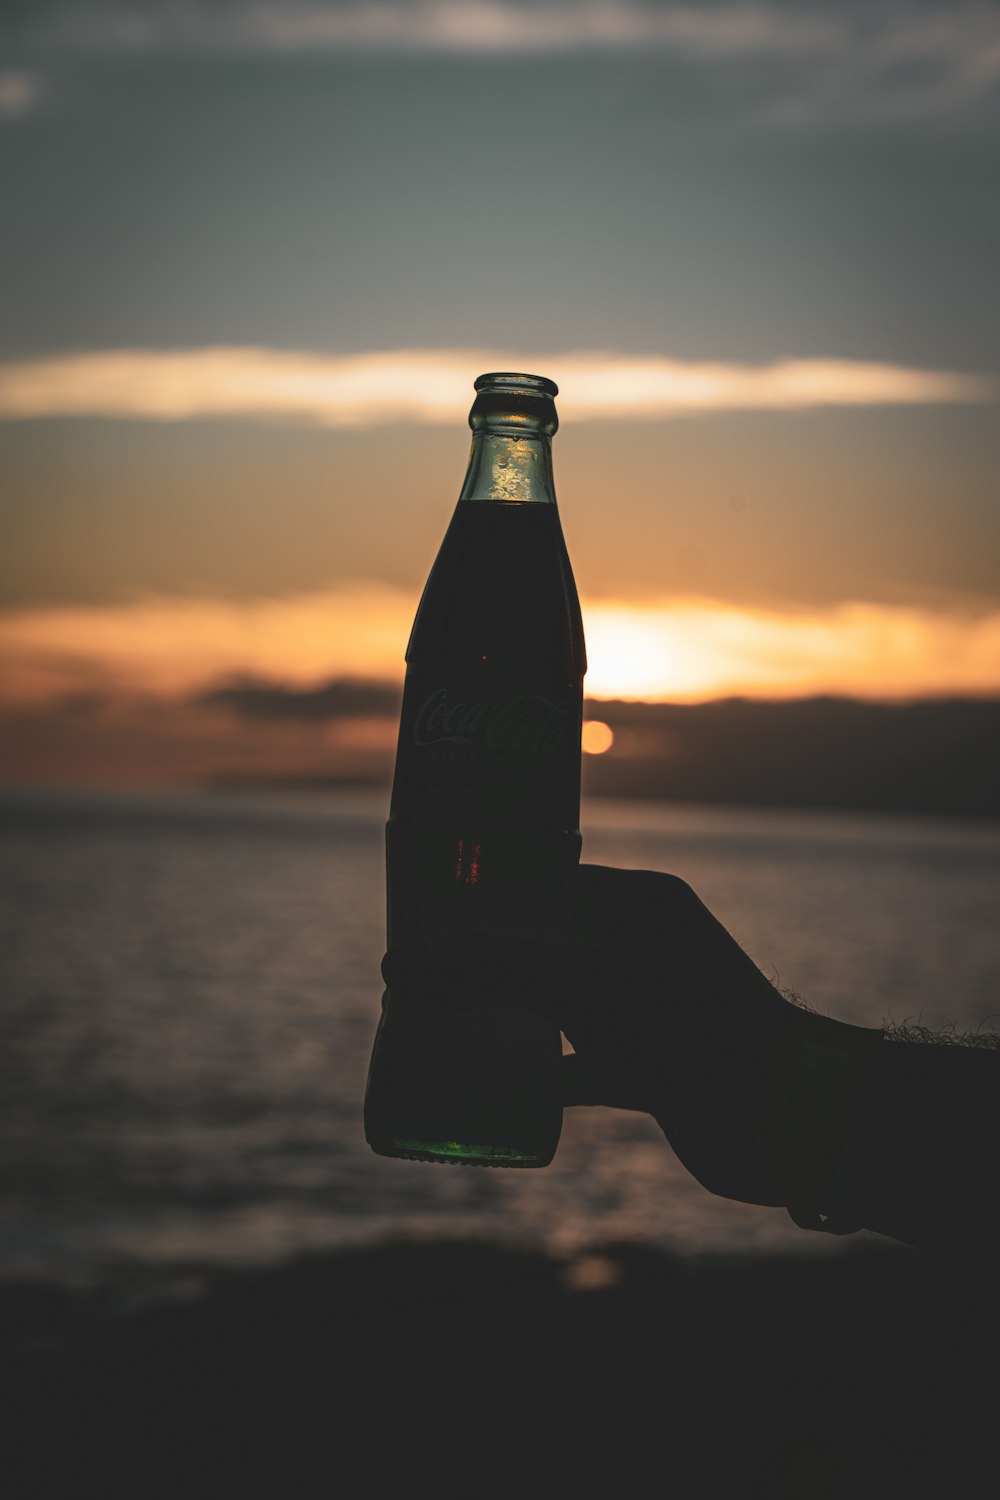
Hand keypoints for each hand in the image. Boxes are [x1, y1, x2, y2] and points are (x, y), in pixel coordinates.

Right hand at [383, 863, 827, 1206]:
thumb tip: (401, 964)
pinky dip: (536, 1075)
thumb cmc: (702, 1034)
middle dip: (483, 962)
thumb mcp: (590, 987)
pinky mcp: (649, 1067)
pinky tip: (488, 1091)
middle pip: (543, 945)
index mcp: (639, 904)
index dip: (486, 895)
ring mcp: (645, 1010)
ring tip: (434, 1024)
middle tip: (415, 975)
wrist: (793, 1125)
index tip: (424, 912)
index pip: (546, 881)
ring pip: (554, 1005)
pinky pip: (575, 1063)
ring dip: (503, 1018)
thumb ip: (497, 970)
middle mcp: (641, 949)